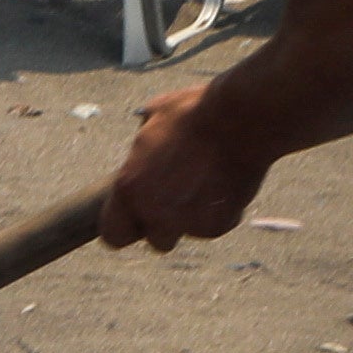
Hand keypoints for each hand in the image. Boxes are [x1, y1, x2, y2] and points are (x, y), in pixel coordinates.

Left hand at [94, 80, 266, 251]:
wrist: (240, 120)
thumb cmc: (196, 113)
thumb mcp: (155, 117)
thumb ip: (144, 143)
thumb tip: (143, 140)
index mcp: (128, 188)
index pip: (113, 234)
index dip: (125, 227)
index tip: (136, 219)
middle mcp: (153, 212)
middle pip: (155, 240)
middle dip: (165, 226)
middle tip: (179, 200)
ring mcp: (185, 222)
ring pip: (186, 233)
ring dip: (193, 219)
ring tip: (207, 186)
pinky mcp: (217, 225)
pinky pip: (214, 226)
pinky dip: (220, 212)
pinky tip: (227, 185)